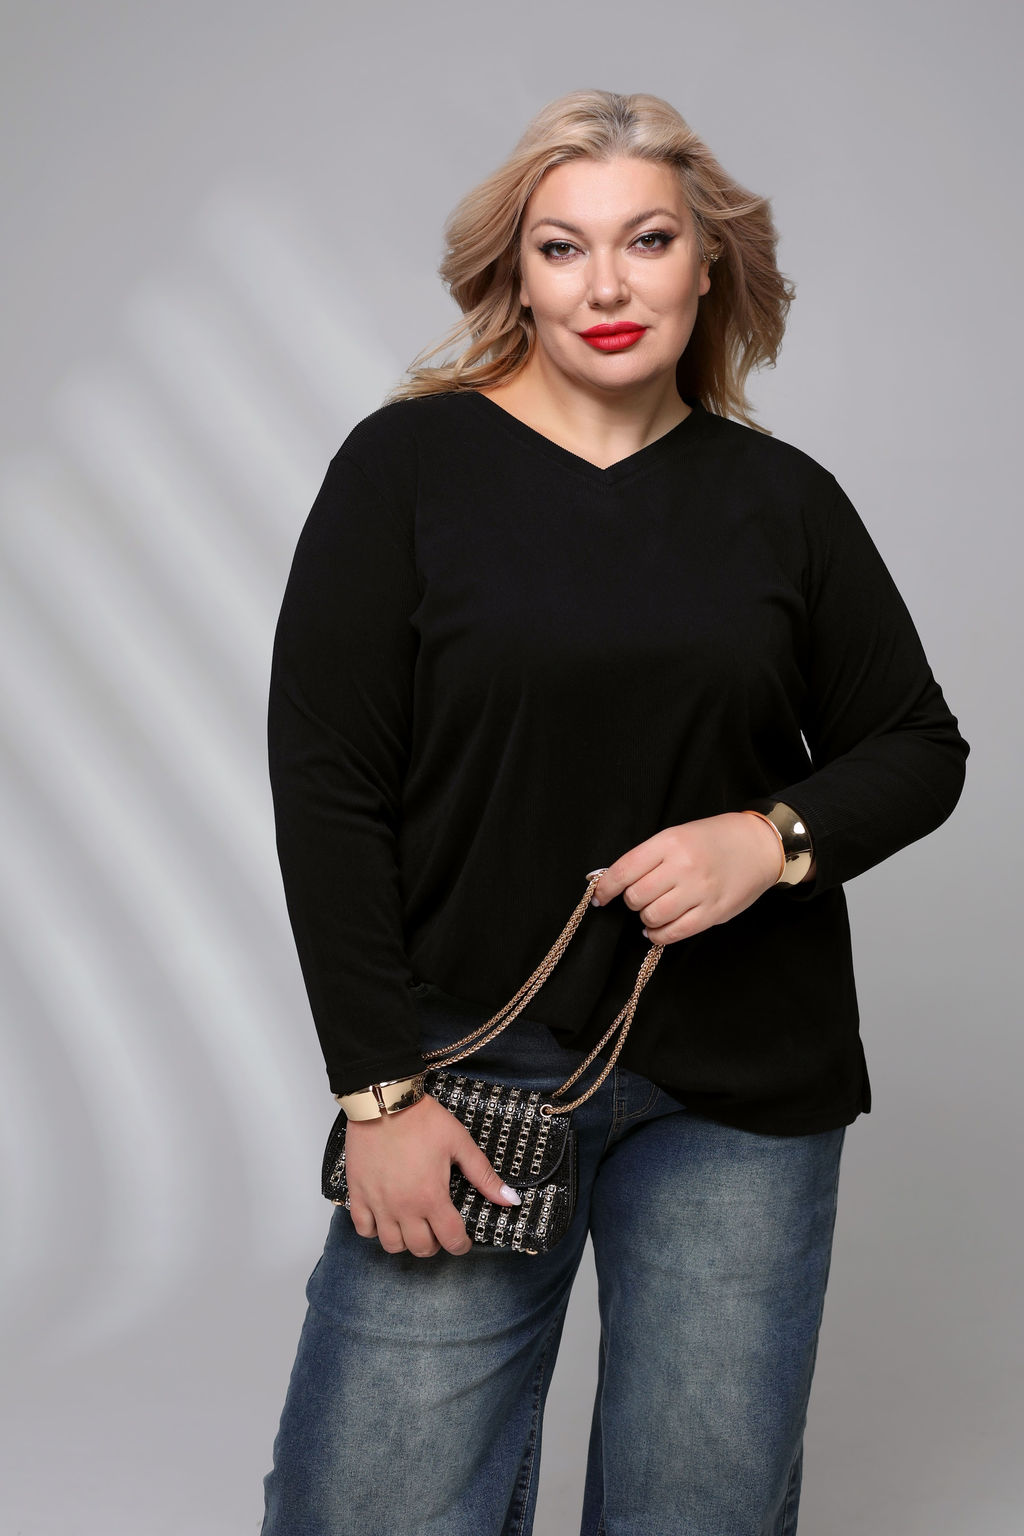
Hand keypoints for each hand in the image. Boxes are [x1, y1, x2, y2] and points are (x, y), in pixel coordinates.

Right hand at [344, 1093, 520, 1257]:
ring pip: (391, 1245)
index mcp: (432, 1197)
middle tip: (438, 1228)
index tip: (463, 1239)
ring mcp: (378, 1203)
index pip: (451, 1240)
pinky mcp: (358, 1194)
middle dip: (435, 1244)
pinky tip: (386, 1217)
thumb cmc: (422, 1120)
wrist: (385, 1101)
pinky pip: (363, 1229)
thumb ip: (484, 1176)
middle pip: (421, 1248)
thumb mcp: (460, 1143)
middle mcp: (404, 1207)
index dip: (461, 1245)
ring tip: (413, 1225)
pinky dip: (374, 1230)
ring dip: (405, 1241)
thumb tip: (511, 1200)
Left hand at [590, 813, 782, 944]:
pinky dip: (659, 935)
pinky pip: (674, 933)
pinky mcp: (713, 912)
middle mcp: (683, 866)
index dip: (605, 887)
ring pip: (652, 917)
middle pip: (635, 896)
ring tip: (654, 910)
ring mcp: (699, 891)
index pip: (624, 869)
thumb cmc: (713, 839)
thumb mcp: (678, 835)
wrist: (758, 845)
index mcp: (670, 842)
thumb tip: (610, 880)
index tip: (599, 896)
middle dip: (632, 900)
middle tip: (642, 896)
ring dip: (646, 918)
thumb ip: (648, 857)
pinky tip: (658, 929)